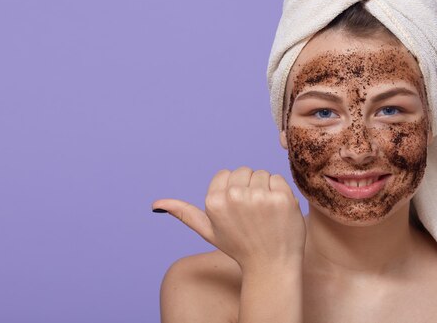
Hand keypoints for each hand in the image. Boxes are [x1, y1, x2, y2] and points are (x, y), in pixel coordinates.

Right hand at [152, 167, 305, 270]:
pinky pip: (278, 179)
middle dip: (250, 187)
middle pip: (244, 171)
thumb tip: (155, 204)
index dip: (233, 190)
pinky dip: (281, 192)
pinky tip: (278, 212)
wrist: (271, 266)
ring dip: (266, 189)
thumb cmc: (239, 247)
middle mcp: (234, 197)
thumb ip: (185, 213)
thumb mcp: (208, 231)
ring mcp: (259, 197)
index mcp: (213, 202)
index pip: (226, 174)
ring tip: (266, 214)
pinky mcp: (281, 198)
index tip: (238, 210)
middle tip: (253, 214)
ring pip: (262, 173)